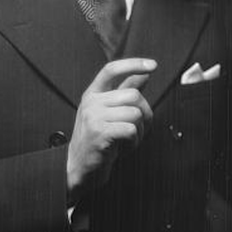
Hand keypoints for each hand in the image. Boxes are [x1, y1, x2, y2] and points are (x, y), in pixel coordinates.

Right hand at [66, 58, 155, 204]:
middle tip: (139, 129)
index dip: (133, 64)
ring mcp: (93, 117)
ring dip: (139, 132)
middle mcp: (91, 102)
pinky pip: (131, 130)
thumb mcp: (107, 112)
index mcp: (92, 93)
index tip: (153, 65)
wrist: (78, 167)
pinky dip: (134, 142)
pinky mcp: (99, 133)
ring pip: (135, 114)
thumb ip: (124, 91)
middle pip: (133, 95)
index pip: (112, 69)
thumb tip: (144, 75)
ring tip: (127, 141)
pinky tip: (124, 148)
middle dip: (145, 114)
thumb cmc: (97, 138)